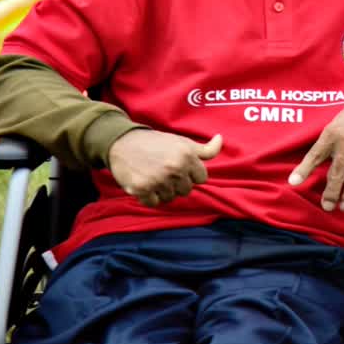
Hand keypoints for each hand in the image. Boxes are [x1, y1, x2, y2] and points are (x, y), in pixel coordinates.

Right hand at [107, 130, 222, 206]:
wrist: (123, 142)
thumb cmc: (156, 142)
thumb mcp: (183, 142)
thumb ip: (205, 149)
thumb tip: (220, 139)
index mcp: (187, 156)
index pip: (202, 179)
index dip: (192, 174)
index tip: (180, 168)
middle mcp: (174, 168)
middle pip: (187, 190)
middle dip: (178, 183)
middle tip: (164, 171)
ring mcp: (158, 180)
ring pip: (171, 198)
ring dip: (164, 191)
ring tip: (155, 176)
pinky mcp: (141, 189)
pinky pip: (154, 203)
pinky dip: (150, 197)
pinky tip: (146, 184)